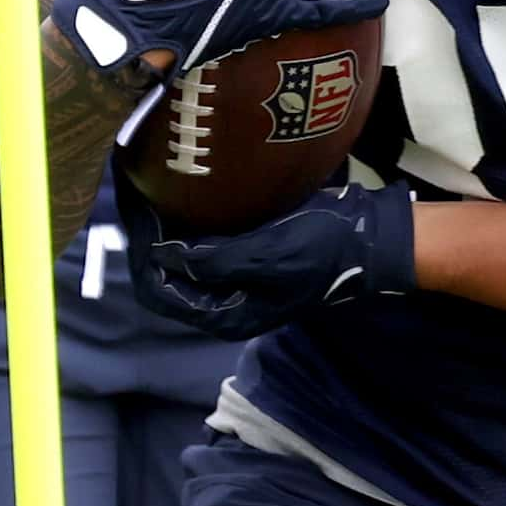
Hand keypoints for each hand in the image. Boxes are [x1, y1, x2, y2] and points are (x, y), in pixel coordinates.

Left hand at [118, 170, 416, 340]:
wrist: (368, 235)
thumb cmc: (319, 248)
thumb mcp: (265, 255)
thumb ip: (212, 260)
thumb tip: (162, 254)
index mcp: (224, 315)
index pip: (160, 291)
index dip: (142, 255)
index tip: (137, 211)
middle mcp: (224, 302)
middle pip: (166, 276)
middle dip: (148, 239)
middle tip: (136, 194)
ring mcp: (236, 280)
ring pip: (182, 259)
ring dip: (165, 231)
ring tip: (151, 191)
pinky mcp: (247, 257)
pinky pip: (203, 245)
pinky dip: (187, 225)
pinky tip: (181, 196)